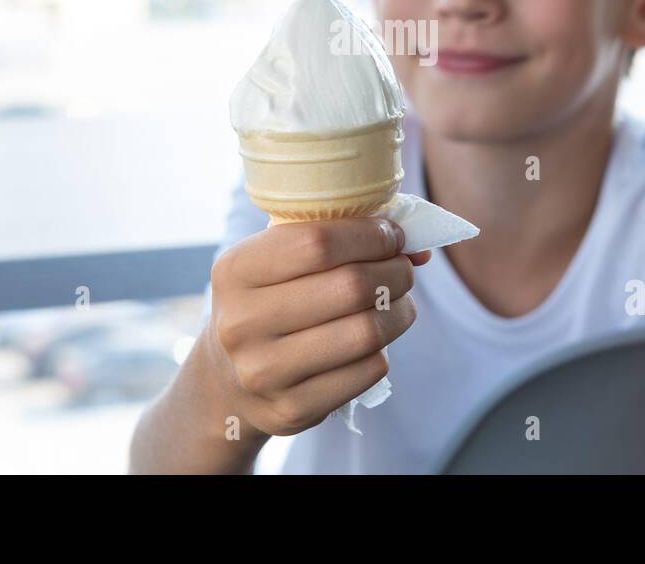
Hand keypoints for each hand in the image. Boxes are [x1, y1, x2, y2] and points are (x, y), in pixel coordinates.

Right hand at [202, 218, 427, 436]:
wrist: (227, 380)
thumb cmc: (268, 301)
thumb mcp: (279, 260)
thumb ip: (339, 240)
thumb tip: (418, 246)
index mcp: (235, 271)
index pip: (317, 242)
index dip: (370, 234)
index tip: (392, 234)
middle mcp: (242, 323)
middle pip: (350, 286)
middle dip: (394, 271)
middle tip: (403, 268)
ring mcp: (264, 372)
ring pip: (366, 332)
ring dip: (399, 311)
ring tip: (398, 302)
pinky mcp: (292, 410)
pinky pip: (368, 371)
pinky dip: (385, 349)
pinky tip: (375, 339)